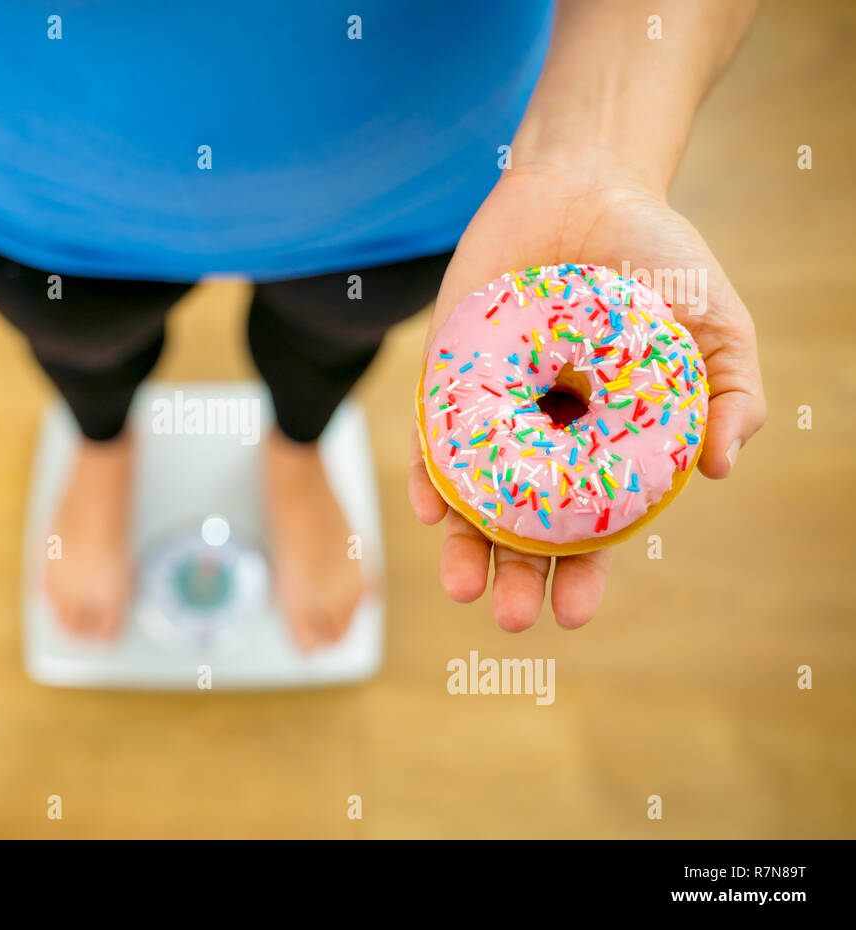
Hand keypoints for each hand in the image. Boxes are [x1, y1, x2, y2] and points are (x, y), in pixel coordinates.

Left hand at [408, 162, 765, 630]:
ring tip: (464, 585)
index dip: (583, 573)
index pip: (588, 526)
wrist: (586, 184)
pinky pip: (431, 435)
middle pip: (522, 524)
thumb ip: (728, 394)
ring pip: (471, 492)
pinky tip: (431, 507)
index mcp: (602, 443)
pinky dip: (428, 471)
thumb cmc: (656, 260)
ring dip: (463, 544)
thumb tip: (719, 467)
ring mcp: (492, 408)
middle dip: (517, 577)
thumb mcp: (714, 327)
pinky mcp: (448, 375)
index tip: (577, 613)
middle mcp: (542, 436)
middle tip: (514, 618)